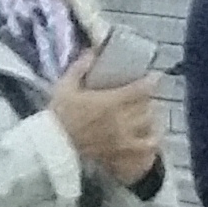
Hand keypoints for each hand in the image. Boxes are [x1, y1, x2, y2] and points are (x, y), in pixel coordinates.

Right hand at [47, 53, 162, 184]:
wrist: (52, 145)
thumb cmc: (58, 115)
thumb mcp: (64, 87)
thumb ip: (79, 68)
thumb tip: (92, 52)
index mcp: (110, 103)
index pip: (139, 90)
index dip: (151, 81)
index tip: (155, 76)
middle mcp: (121, 121)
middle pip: (147, 108)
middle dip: (147, 100)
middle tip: (143, 97)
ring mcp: (124, 140)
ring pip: (151, 127)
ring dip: (151, 120)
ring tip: (146, 116)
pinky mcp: (122, 154)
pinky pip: (147, 150)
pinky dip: (152, 143)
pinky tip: (149, 138)